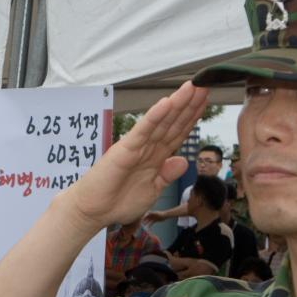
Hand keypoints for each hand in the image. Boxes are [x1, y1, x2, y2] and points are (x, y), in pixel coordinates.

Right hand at [63, 81, 207, 230]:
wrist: (92, 212)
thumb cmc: (117, 202)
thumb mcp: (151, 191)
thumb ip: (167, 175)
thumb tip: (184, 160)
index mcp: (155, 157)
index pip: (177, 133)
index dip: (191, 117)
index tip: (204, 101)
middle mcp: (147, 148)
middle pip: (172, 123)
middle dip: (189, 104)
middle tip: (204, 84)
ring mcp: (136, 147)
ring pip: (160, 122)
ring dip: (177, 104)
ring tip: (191, 87)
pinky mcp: (124, 150)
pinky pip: (143, 131)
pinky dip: (154, 117)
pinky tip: (166, 103)